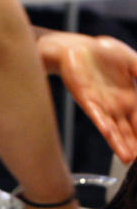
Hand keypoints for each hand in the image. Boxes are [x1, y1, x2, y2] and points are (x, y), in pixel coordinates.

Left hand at [40, 32, 136, 163]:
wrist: (77, 49)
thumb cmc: (103, 53)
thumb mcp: (132, 61)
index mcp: (131, 97)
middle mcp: (118, 106)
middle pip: (129, 130)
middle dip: (135, 145)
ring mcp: (103, 106)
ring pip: (114, 130)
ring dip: (120, 144)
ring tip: (128, 159)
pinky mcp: (88, 102)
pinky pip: (97, 116)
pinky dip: (104, 125)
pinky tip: (109, 135)